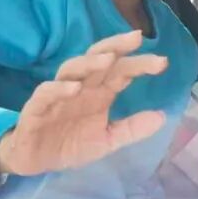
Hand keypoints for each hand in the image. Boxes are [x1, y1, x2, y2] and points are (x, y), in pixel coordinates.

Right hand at [0, 30, 166, 176]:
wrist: (35, 161)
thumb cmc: (70, 144)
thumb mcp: (107, 140)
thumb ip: (131, 130)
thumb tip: (162, 117)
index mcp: (99, 92)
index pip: (121, 71)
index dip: (140, 64)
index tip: (162, 63)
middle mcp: (81, 87)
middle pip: (98, 58)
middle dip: (116, 46)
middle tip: (136, 38)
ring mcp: (58, 94)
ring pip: (72, 68)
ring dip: (89, 62)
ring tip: (108, 59)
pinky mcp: (37, 107)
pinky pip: (47, 93)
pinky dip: (59, 88)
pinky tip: (75, 88)